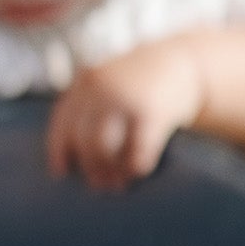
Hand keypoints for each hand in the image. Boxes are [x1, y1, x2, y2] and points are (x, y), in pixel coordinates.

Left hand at [46, 38, 205, 189]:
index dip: (60, 151)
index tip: (62, 172)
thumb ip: (89, 109)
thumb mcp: (109, 83)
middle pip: (83, 140)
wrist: (185, 60)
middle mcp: (101, 88)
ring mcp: (126, 98)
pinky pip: (136, 152)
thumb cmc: (142, 83)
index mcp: (86, 81)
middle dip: (91, 168)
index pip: (62, 122)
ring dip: (110, 172)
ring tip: (119, 184)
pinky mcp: (153, 112)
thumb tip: (70, 161)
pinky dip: (135, 168)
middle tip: (101, 186)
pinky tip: (139, 172)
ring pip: (103, 149)